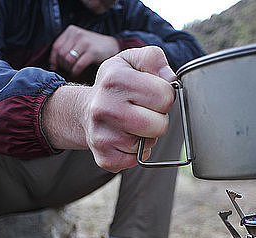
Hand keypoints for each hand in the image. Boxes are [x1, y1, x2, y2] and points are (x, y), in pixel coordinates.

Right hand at [41, 46, 176, 172]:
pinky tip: (125, 137)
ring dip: (147, 136)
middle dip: (158, 118)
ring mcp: (102, 135)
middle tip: (144, 111)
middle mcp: (104, 107)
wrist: (85, 109)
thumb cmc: (114, 85)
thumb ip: (153, 59)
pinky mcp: (104, 157)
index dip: (164, 95)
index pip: (165, 95)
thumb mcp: (130, 61)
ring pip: (149, 144)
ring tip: (132, 124)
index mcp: (115, 79)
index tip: (151, 94)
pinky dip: (136, 152)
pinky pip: (137, 160)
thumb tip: (170, 78)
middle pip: (160, 125)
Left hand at [49, 25, 119, 77]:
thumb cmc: (93, 47)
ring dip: (69, 69)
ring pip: (68, 60)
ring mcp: (85, 42)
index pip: (56, 46)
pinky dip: (75, 72)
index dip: (54, 59)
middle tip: (67, 70)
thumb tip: (53, 64)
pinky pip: (78, 65)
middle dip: (63, 65)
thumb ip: (67, 47)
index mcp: (71, 30)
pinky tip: (76, 74)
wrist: (113, 46)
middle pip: (61, 54)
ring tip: (72, 71)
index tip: (56, 67)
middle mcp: (77, 34)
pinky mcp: (92, 52)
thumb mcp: (78, 42)